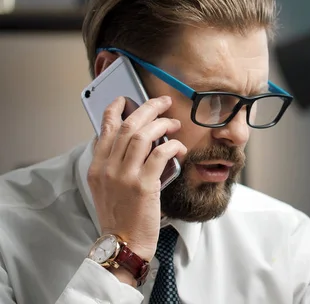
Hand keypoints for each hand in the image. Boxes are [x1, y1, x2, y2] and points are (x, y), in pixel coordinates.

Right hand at [87, 96, 186, 261]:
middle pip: (127, 126)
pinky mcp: (143, 185)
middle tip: (162, 102)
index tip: (126, 99)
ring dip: (162, 124)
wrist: (123, 243)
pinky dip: (172, 146)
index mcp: (97, 167)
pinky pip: (160, 154)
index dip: (116, 110)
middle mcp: (107, 168)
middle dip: (147, 108)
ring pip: (143, 135)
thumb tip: (133, 142)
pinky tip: (179, 147)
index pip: (104, 129)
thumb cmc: (120, 217)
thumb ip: (114, 165)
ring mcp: (124, 176)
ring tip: (174, 123)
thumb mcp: (106, 188)